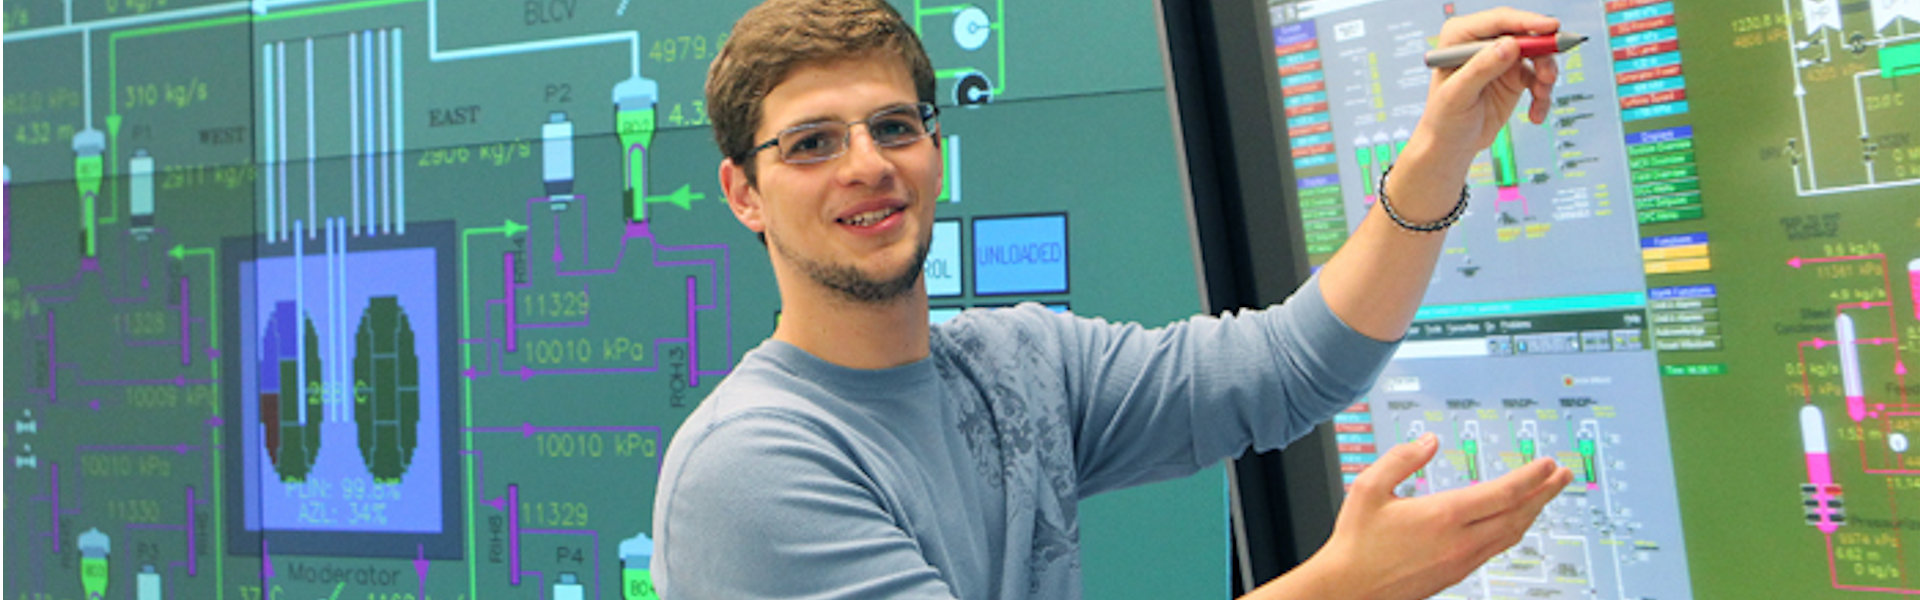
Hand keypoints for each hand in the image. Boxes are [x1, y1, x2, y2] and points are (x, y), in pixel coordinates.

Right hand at [1293, 433, 1572, 599]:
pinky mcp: (1456, 573)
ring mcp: (1461, 560)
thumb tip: (1428, 441)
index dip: (1530, 476)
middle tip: (1562, 475)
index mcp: (1443, 516)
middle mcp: (1460, 541)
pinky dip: (1512, 530)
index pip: (1503, 493)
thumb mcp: (1369, 488)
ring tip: (1545, 496)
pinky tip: (1512, 522)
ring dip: (1532, 512)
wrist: (1349, 588)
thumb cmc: (1356, 542)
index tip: (1548, 463)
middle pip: (1517, 514)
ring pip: (1510, 535)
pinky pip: (1496, 548)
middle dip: (1544, 493)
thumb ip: (1402, 459)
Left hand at [1414, 8, 1561, 165]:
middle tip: (1550, 73)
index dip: (1526, 22)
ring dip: (1545, 75)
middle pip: (1523, 34)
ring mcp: (1501, 59)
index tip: (1550, 28)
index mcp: (1460, 36)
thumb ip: (1481, 68)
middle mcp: (1483, 43)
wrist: (1451, 145)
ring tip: (1541, 95)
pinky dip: (1542, 95)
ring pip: (1536, 55)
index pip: (1498, 21)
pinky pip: (1538, 78)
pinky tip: (1536, 113)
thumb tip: (1509, 45)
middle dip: (1542, 52)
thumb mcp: (1457, 94)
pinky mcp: (1514, 77)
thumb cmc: (1444, 119)